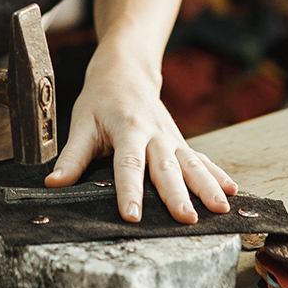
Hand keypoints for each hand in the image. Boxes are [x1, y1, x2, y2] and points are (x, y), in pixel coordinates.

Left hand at [44, 45, 236, 223]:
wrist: (126, 69)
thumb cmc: (101, 98)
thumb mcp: (82, 122)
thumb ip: (73, 157)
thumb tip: (53, 185)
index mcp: (127, 128)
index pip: (128, 164)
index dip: (130, 191)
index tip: (132, 216)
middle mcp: (154, 133)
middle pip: (166, 167)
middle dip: (178, 194)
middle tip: (188, 219)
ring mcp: (171, 138)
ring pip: (192, 164)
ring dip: (208, 186)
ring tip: (222, 208)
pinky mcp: (179, 142)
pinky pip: (201, 159)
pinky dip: (218, 175)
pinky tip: (234, 191)